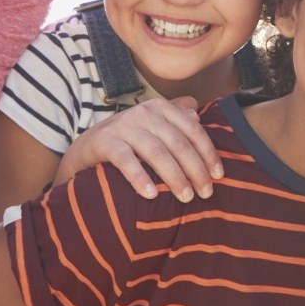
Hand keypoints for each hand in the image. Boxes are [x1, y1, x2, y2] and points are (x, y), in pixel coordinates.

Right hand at [54, 97, 221, 202]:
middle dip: (196, 169)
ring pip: (157, 152)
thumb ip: (176, 118)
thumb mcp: (153, 126)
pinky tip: (151, 195)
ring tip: (186, 197)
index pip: (193, 131)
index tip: (218, 176)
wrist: (86, 147)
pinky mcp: (105, 142)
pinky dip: (140, 177)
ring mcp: (124, 126)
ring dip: (174, 176)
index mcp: (161, 107)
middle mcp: (145, 112)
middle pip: (178, 143)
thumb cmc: (129, 139)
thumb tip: (199, 116)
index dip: (208, 153)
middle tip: (205, 193)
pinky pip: (126, 160)